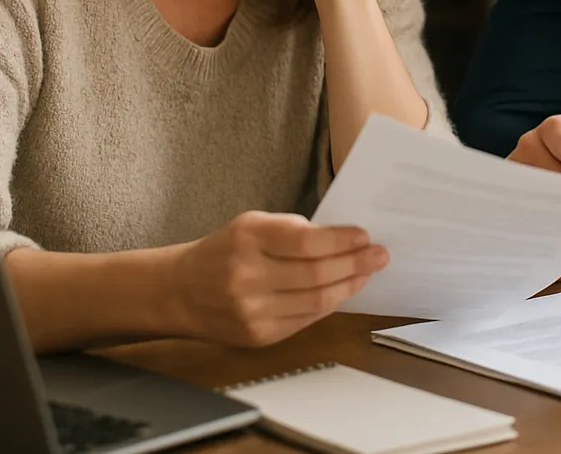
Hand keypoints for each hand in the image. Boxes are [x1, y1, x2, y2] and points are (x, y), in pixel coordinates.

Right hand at [169, 211, 387, 346]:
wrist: (180, 291)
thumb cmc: (225, 249)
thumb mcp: (253, 224)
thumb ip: (293, 230)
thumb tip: (344, 239)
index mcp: (247, 239)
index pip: (306, 242)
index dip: (340, 241)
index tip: (364, 235)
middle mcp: (247, 276)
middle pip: (316, 274)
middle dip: (355, 264)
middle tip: (380, 254)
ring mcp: (251, 312)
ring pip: (315, 301)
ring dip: (348, 285)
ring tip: (368, 272)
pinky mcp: (258, 337)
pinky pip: (305, 320)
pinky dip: (329, 304)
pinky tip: (342, 291)